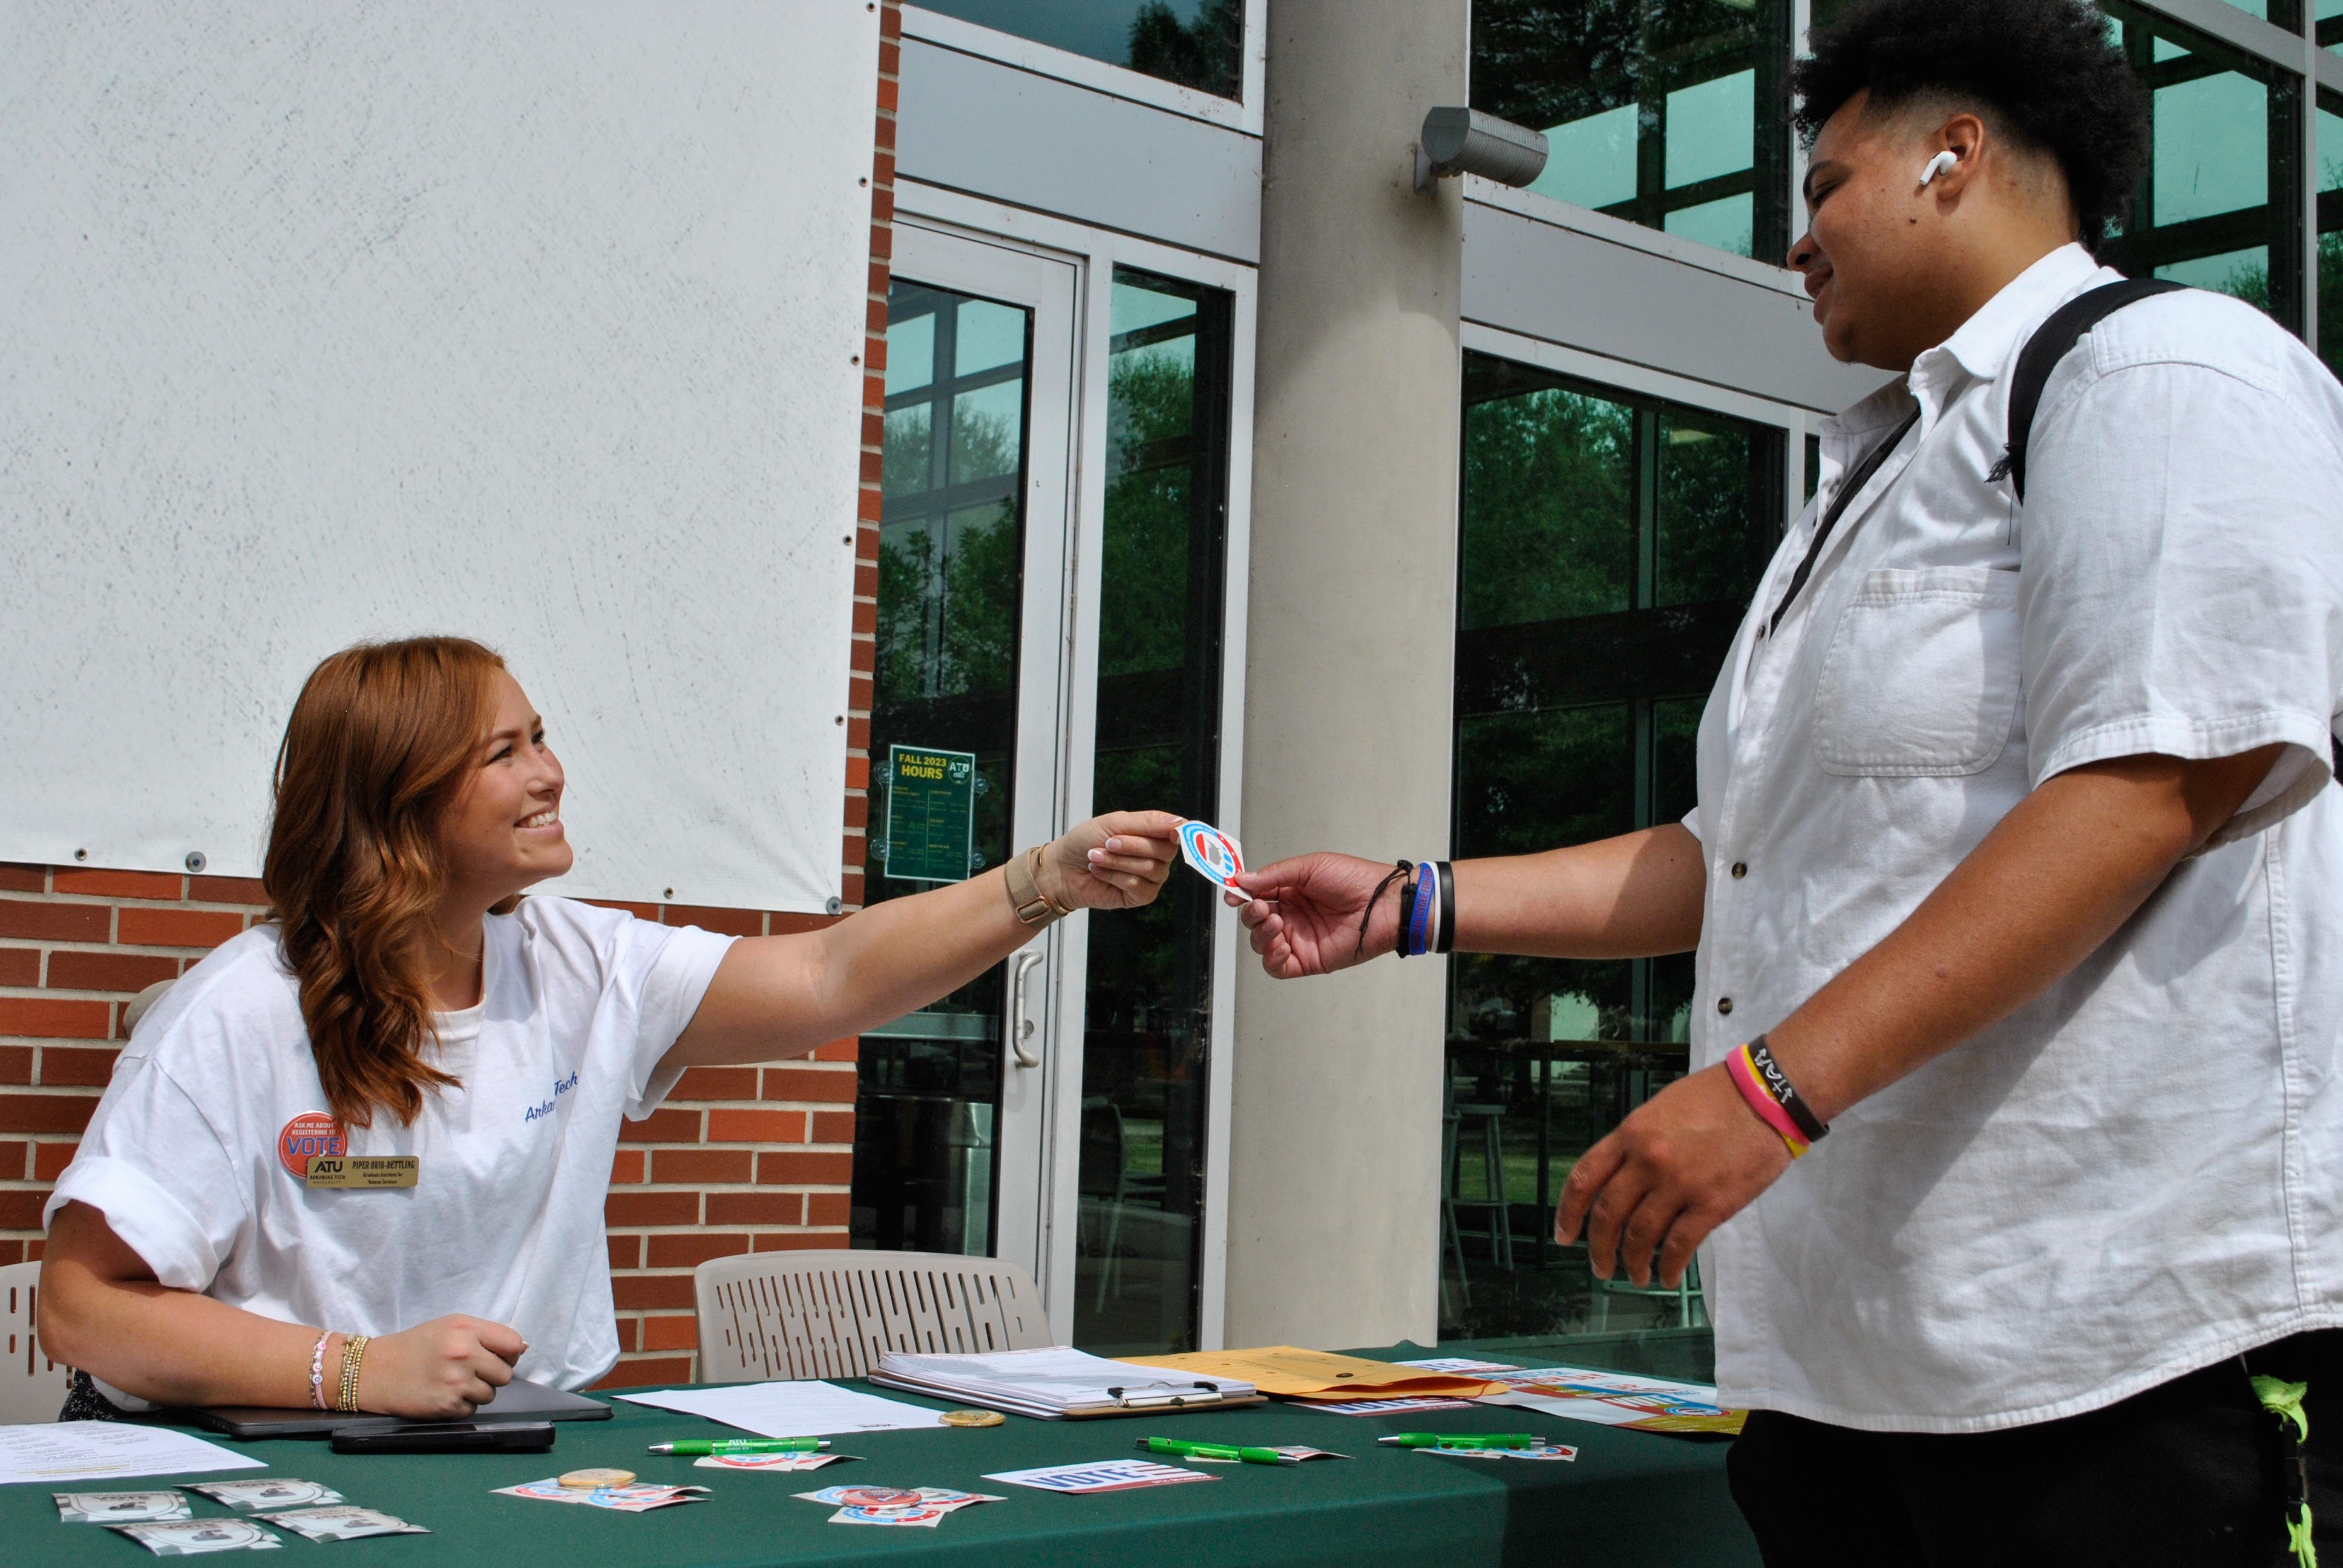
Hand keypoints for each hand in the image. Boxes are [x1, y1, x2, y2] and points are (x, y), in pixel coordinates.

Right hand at [358, 1314, 525, 1418]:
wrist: (376, 1370)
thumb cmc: (416, 1346)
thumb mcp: (450, 1326)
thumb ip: (487, 1334)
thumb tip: (523, 1349)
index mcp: (466, 1329)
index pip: (513, 1344)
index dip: (509, 1353)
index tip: (498, 1356)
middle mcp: (463, 1353)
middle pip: (505, 1373)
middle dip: (492, 1375)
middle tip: (469, 1371)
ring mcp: (455, 1381)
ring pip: (491, 1394)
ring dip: (476, 1392)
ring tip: (452, 1381)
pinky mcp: (447, 1405)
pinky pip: (472, 1409)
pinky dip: (461, 1405)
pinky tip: (443, 1394)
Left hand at [1038, 811, 1179, 910]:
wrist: (1062, 868)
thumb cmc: (1085, 841)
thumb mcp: (1115, 823)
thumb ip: (1148, 822)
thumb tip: (1180, 824)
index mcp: (1154, 833)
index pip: (1177, 830)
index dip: (1177, 831)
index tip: (1171, 832)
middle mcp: (1157, 855)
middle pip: (1165, 850)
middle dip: (1133, 845)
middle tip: (1108, 843)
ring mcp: (1151, 877)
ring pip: (1150, 869)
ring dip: (1118, 861)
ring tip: (1096, 857)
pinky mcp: (1140, 896)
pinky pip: (1138, 886)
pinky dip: (1114, 877)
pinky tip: (1099, 872)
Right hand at [1223, 852, 1406, 977]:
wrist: (1382, 905)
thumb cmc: (1354, 880)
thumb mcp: (1310, 867)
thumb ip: (1274, 875)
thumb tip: (1243, 880)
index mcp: (1291, 891)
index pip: (1255, 895)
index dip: (1241, 895)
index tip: (1232, 894)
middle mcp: (1292, 916)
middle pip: (1254, 921)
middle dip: (1251, 915)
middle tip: (1261, 908)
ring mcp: (1299, 939)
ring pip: (1261, 944)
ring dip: (1260, 935)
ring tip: (1277, 923)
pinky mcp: (1308, 960)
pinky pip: (1277, 966)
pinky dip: (1271, 958)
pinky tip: (1279, 945)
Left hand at [1553, 1064, 1792, 1288]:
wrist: (1766, 1095)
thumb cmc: (1716, 1097)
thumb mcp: (1661, 1109)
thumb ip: (1638, 1143)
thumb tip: (1623, 1178)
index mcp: (1631, 1134)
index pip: (1584, 1178)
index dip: (1568, 1213)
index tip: (1564, 1236)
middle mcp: (1647, 1161)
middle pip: (1607, 1215)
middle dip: (1598, 1248)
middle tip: (1601, 1267)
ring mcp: (1679, 1184)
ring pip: (1641, 1236)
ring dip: (1633, 1262)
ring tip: (1635, 1276)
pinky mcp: (1712, 1204)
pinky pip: (1680, 1246)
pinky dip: (1669, 1267)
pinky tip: (1667, 1277)